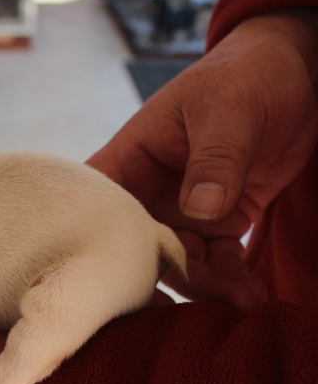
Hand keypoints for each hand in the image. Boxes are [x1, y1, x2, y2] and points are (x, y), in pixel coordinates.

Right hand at [88, 10, 317, 309]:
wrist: (293, 77)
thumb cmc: (243, 77)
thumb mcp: (228, 110)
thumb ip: (215, 158)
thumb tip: (200, 211)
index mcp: (131, 157)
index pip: (94, 201)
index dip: (89, 239)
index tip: (104, 276)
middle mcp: (149, 190)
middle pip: (133, 247)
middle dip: (156, 279)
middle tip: (183, 307)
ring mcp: (183, 210)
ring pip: (177, 263)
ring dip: (204, 286)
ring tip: (239, 300)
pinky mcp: (218, 222)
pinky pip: (216, 261)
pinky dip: (232, 280)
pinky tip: (250, 293)